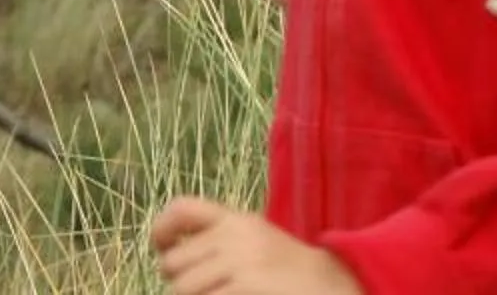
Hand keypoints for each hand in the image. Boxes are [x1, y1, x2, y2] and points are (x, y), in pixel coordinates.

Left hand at [150, 198, 363, 294]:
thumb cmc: (289, 274)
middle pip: (172, 263)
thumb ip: (219, 242)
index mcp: (237, 220)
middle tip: (209, 290)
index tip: (163, 250)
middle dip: (181, 284)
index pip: (182, 209)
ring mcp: (241, 261)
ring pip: (181, 289)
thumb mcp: (256, 243)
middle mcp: (236, 235)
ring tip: (225, 294)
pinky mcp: (245, 285)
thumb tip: (168, 258)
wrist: (335, 286)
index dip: (161, 230)